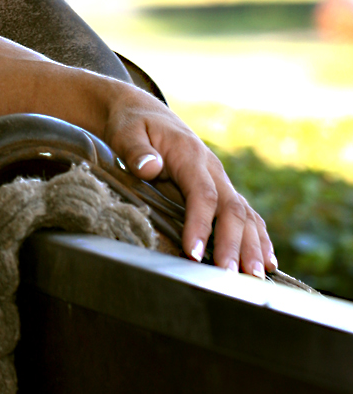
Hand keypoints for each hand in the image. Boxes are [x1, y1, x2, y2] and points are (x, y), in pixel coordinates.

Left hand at [101, 92, 275, 278]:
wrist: (145, 114)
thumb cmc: (132, 126)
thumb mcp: (126, 132)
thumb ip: (135, 150)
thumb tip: (150, 168)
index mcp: (190, 155)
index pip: (202, 194)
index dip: (201, 224)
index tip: (193, 253)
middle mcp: (213, 169)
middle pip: (232, 209)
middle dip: (234, 244)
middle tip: (231, 277)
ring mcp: (221, 180)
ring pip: (245, 215)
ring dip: (252, 247)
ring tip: (255, 278)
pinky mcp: (221, 190)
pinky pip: (246, 216)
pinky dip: (258, 239)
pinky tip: (267, 264)